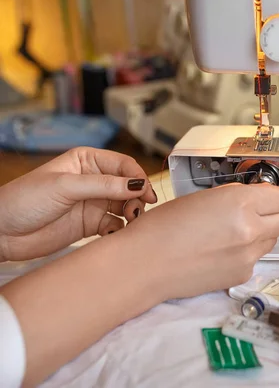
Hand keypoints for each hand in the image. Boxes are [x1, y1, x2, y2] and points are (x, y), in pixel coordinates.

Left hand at [0, 147, 156, 261]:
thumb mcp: (66, 187)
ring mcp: (94, 203)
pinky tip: (113, 234)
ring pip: (126, 206)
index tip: (146, 193)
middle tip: (138, 211)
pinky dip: (120, 229)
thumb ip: (104, 186)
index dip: (138, 177)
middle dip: (138, 197)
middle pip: (129, 186)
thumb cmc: (24, 200)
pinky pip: (116, 225)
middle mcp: (94, 180)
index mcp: (87, 161)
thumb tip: (138, 184)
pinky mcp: (91, 225)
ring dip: (132, 214)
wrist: (2, 233)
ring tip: (129, 222)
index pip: (123, 165)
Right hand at [121, 182, 278, 299]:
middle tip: (258, 213)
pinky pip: (256, 259)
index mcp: (240, 203)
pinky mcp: (241, 275)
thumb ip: (234, 196)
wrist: (145, 264)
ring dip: (260, 234)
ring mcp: (248, 256)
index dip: (272, 195)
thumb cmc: (163, 229)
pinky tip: (221, 251)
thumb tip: (254, 196)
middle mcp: (250, 229)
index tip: (264, 196)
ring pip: (272, 241)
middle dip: (275, 215)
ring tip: (230, 233)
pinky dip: (244, 254)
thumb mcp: (202, 197)